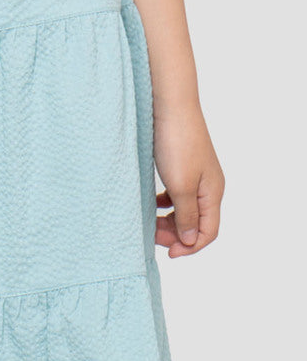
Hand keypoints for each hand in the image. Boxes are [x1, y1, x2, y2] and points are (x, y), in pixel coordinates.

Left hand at [153, 105, 223, 257]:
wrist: (170, 107)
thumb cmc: (177, 143)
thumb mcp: (181, 186)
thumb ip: (187, 215)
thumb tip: (191, 239)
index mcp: (212, 193)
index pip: (208, 232)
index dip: (190, 247)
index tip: (168, 253)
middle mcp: (208, 186)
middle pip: (196, 224)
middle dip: (175, 235)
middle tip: (151, 236)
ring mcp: (196, 177)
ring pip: (184, 210)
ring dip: (168, 222)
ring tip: (149, 223)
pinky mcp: (182, 167)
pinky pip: (176, 196)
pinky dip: (164, 205)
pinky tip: (152, 204)